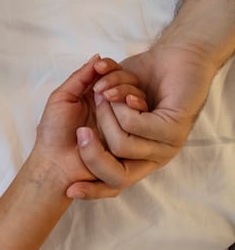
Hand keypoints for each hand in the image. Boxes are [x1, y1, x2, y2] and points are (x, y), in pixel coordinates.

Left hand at [29, 56, 144, 199]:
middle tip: (103, 90)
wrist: (55, 164)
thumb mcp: (62, 98)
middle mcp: (114, 110)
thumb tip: (98, 57)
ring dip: (126, 96)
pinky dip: (135, 113)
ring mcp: (125, 125)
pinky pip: (143, 124)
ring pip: (139, 103)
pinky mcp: (134, 140)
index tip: (102, 67)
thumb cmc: (53, 132)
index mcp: (97, 98)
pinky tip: (126, 107)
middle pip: (130, 88)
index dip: (111, 70)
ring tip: (105, 99)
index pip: (114, 77)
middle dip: (120, 83)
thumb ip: (80, 78)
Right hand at [66, 43, 217, 197]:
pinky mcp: (174, 131)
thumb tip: (78, 142)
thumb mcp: (112, 100)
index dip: (92, 192)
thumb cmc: (143, 79)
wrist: (178, 58)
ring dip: (107, 115)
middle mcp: (155, 156)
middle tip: (84, 122)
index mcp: (139, 155)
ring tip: (105, 94)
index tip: (70, 190)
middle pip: (115, 176)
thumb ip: (100, 118)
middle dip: (92, 150)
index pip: (113, 185)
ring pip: (120, 145)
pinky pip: (134, 126)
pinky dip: (123, 106)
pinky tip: (126, 93)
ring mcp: (168, 146)